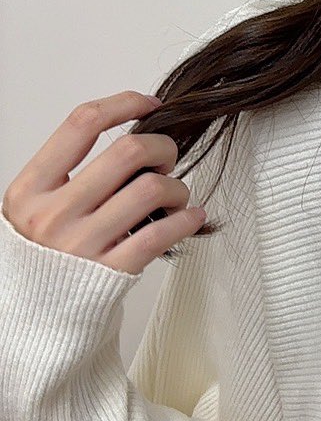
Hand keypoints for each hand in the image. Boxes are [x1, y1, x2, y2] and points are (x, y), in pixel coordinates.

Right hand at [1, 91, 202, 275]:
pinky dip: (186, 219)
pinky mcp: (110, 273)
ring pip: (151, 189)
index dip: (124, 103)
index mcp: (30, 189)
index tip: (150, 104)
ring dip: (176, 186)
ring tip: (174, 194)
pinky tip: (191, 215)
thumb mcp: (36, 203)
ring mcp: (81, 245)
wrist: (34, 317)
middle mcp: (52, 214)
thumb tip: (134, 132)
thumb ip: (69, 169)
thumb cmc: (45, 252)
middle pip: (127, 152)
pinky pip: (161, 233)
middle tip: (167, 157)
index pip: (81, 123)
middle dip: (161, 146)